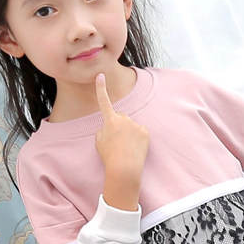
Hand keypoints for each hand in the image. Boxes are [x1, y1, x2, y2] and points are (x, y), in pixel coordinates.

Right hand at [95, 73, 148, 210]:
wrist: (125, 168)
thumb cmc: (109, 156)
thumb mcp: (99, 141)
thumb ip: (104, 129)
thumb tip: (112, 126)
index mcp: (110, 121)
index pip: (104, 101)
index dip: (101, 88)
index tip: (100, 75)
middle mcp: (123, 119)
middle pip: (119, 116)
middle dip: (118, 124)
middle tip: (116, 140)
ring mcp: (135, 124)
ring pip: (130, 125)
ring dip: (128, 133)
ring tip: (126, 147)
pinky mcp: (145, 131)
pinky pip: (140, 131)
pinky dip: (137, 138)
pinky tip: (134, 147)